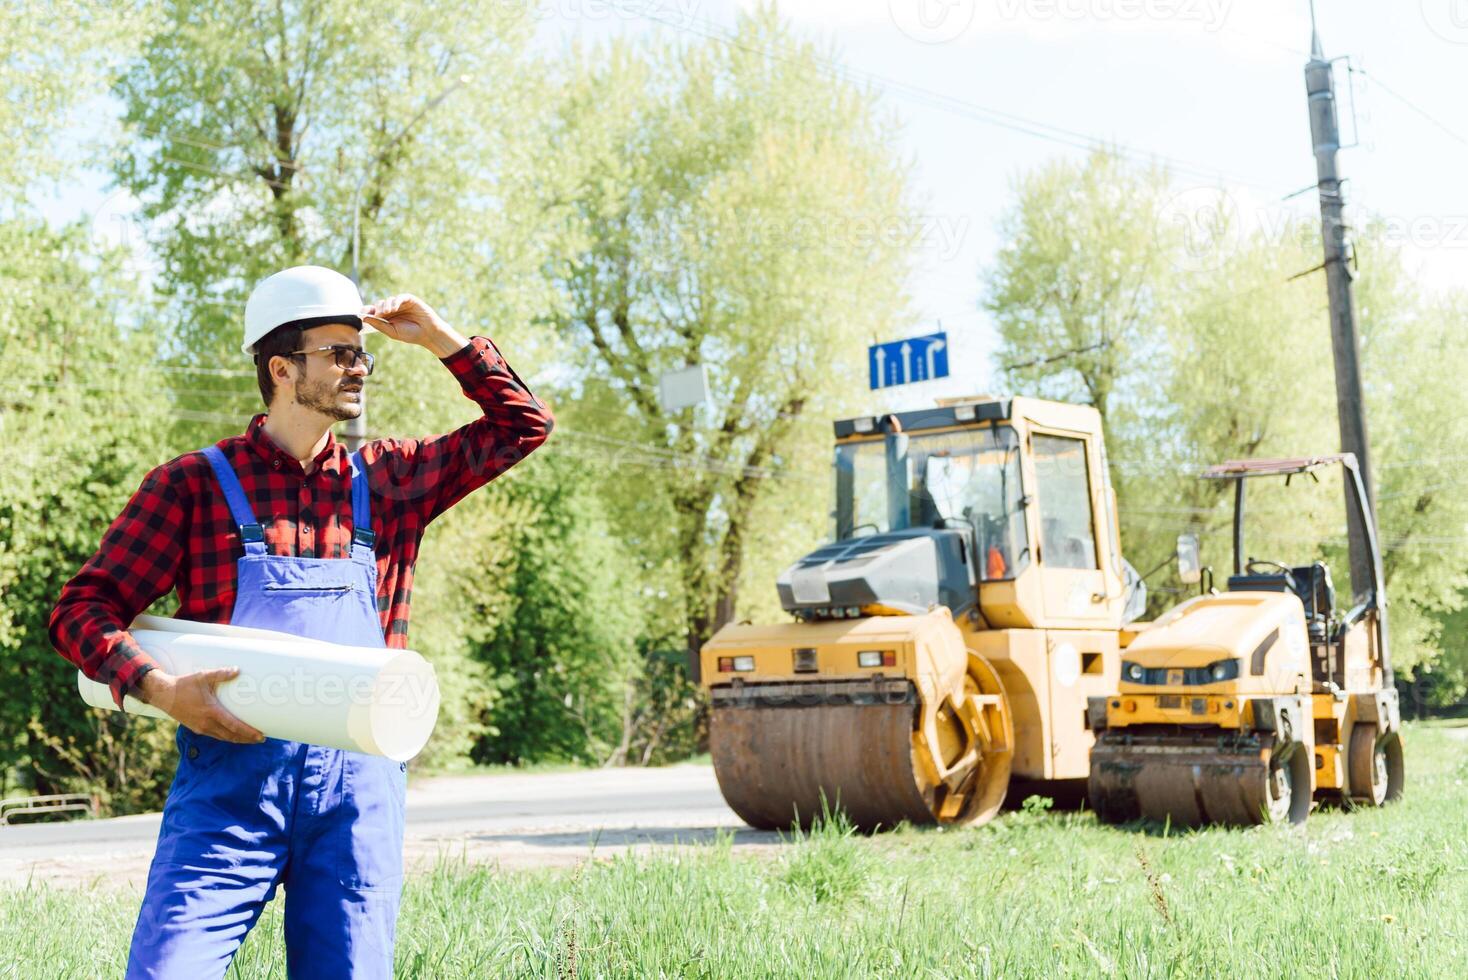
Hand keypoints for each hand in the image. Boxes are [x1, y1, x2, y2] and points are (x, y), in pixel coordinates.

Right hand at [136, 667, 264, 743]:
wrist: (163, 695)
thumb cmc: (184, 685)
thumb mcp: (203, 676)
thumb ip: (221, 674)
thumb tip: (237, 670)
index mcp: (211, 711)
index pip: (234, 726)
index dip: (249, 733)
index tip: (261, 736)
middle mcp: (206, 723)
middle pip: (231, 736)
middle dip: (247, 739)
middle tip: (261, 739)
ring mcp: (200, 727)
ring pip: (223, 738)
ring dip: (237, 739)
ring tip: (250, 738)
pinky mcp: (196, 728)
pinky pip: (215, 735)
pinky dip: (226, 736)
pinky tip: (232, 734)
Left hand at [361, 294, 460, 353]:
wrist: (428, 333)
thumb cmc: (411, 334)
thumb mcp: (392, 332)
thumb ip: (379, 325)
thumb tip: (364, 318)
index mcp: (386, 318)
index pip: (372, 312)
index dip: (366, 311)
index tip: (361, 314)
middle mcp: (392, 310)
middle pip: (378, 305)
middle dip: (377, 309)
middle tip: (380, 315)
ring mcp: (400, 304)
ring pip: (387, 300)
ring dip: (386, 305)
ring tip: (388, 312)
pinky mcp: (409, 300)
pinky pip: (399, 297)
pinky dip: (395, 301)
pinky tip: (394, 308)